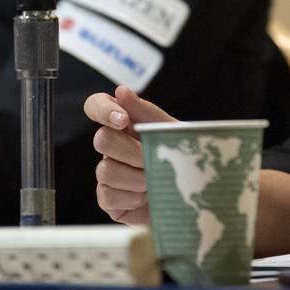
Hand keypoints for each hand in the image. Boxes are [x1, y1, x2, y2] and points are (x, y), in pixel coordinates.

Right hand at [83, 85, 175, 224]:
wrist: (193, 197)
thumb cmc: (183, 160)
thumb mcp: (173, 133)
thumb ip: (147, 113)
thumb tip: (120, 91)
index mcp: (125, 125)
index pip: (96, 106)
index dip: (103, 109)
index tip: (123, 120)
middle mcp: (112, 147)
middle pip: (101, 139)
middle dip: (132, 152)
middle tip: (152, 161)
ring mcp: (108, 173)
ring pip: (105, 171)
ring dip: (137, 179)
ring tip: (155, 182)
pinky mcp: (108, 199)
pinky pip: (107, 195)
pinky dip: (132, 198)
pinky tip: (146, 198)